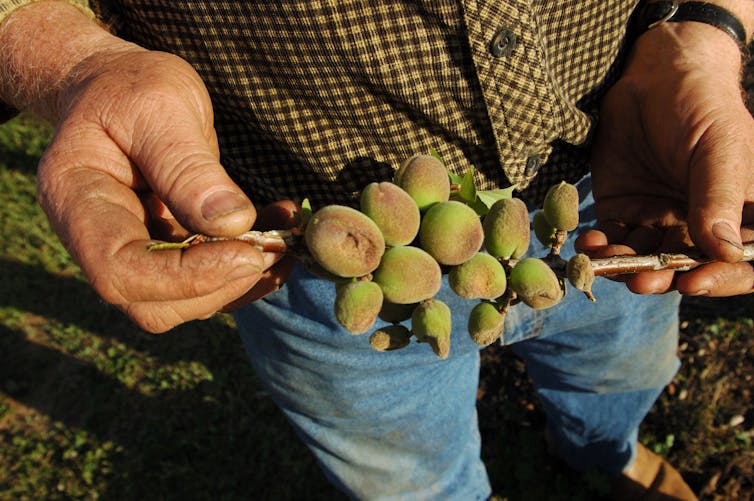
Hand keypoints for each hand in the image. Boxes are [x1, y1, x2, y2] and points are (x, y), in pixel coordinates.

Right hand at [36, 45, 283, 331]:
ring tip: (286, 238)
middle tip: (275, 248)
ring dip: (244, 279)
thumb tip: (233, 224)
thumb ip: (188, 166)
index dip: (184, 278)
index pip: (119, 271)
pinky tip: (279, 227)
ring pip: (187, 301)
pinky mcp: (169, 250)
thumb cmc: (130, 88)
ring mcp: (135, 251)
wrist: (121, 88)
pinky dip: (250, 262)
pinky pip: (209, 277)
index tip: (247, 254)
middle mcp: (99, 240)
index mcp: (78, 203)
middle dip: (221, 286)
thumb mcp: (159, 107)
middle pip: (153, 305)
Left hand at [581, 22, 753, 296]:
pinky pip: (611, 240)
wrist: (654, 77)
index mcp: (737, 215)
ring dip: (625, 267)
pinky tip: (589, 244)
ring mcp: (658, 221)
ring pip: (644, 260)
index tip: (693, 282)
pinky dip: (599, 247)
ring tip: (607, 264)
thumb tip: (725, 253)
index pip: (738, 262)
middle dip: (662, 278)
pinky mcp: (621, 211)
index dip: (720, 279)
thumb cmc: (701, 106)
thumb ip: (718, 198)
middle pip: (686, 269)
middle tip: (640, 281)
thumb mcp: (719, 148)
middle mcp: (699, 225)